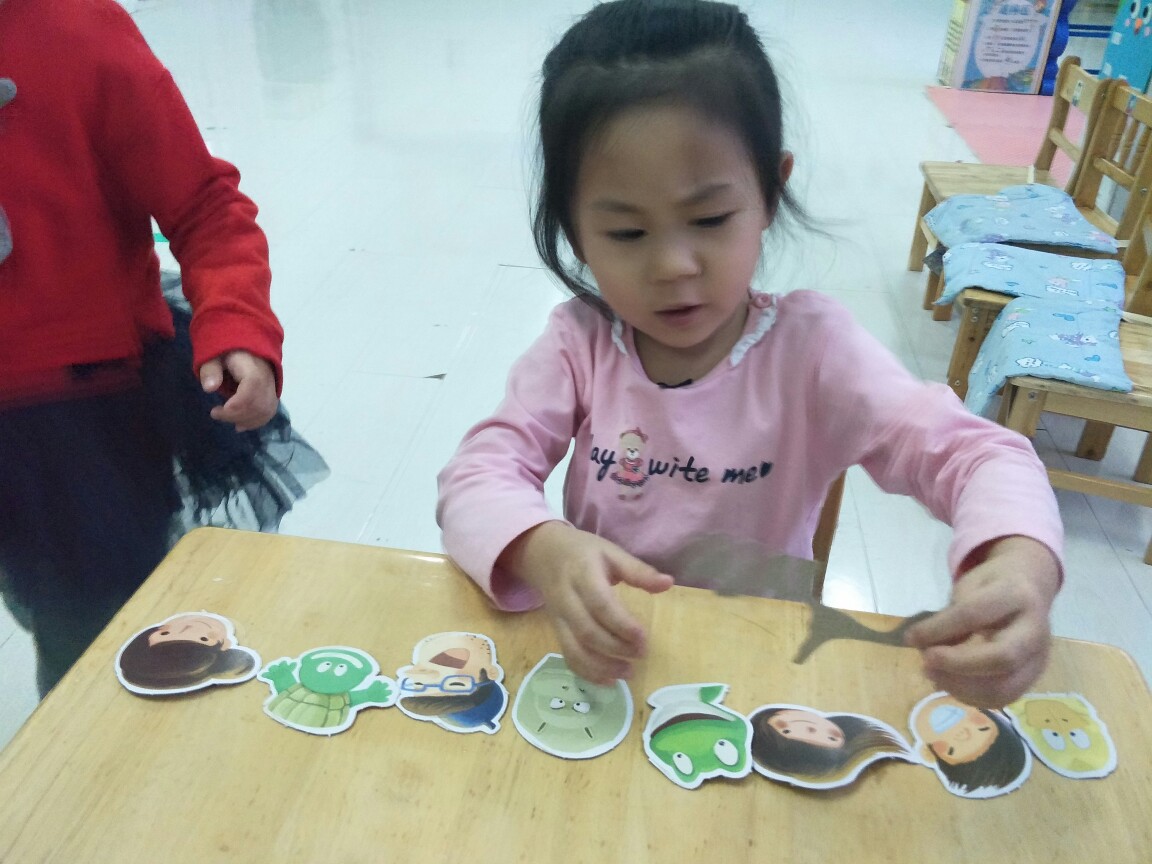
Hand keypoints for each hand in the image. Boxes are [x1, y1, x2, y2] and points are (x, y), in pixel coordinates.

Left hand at [199, 350, 278, 431]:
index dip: (235, 405)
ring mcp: (272, 389)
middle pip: (258, 405)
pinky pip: (268, 413)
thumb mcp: (213, 357)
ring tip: (227, 418)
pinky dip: (254, 422)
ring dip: (244, 421)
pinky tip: (240, 425)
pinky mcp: (272, 396)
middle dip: (236, 415)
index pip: (252, 389)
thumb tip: (209, 389)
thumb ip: (211, 370)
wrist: (246, 350)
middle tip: (216, 413)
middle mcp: (268, 380)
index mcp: (253, 368)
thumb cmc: (226, 354)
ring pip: (265, 411)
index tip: (215, 410)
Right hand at [499, 521, 673, 684]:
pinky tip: (609, 681)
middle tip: (641, 653)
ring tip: (628, 673)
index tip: (644, 637)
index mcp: (582, 574)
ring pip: (574, 649)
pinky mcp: (556, 630)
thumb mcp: (610, 552)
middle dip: (615, 648)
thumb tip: (668, 583)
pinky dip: (586, 673)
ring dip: (601, 667)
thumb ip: (637, 570)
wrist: (543, 553)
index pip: (600, 604)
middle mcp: (566, 599)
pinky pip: (567, 656)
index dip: (622, 624)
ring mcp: (559, 618)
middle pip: (587, 631)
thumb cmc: (583, 552)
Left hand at [905, 535, 1060, 707]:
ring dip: (961, 687)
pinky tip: (948, 682)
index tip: (910, 638)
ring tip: (932, 673)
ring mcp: (1039, 658)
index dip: (939, 629)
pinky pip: (1003, 698)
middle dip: (957, 664)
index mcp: (1016, 596)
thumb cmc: (993, 586)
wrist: (1030, 590)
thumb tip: (921, 646)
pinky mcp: (1033, 678)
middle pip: (1002, 658)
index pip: (974, 616)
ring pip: (1004, 687)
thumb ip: (950, 616)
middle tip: (926, 661)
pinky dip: (971, 696)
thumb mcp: (969, 588)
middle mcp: (1035, 630)